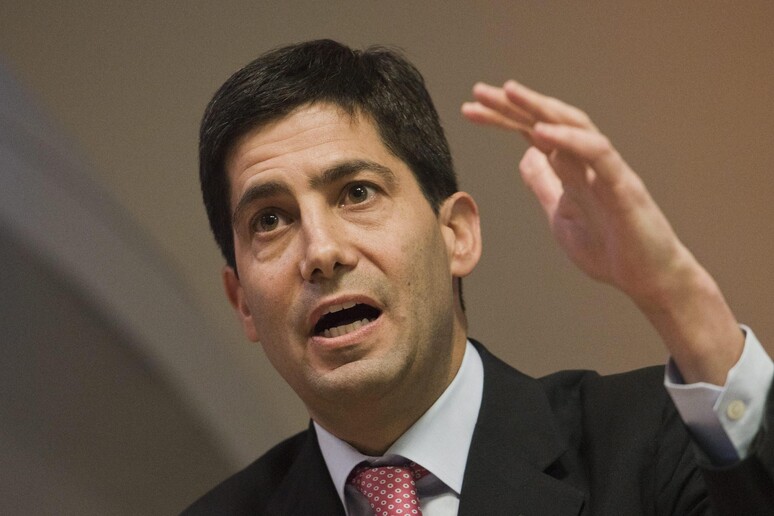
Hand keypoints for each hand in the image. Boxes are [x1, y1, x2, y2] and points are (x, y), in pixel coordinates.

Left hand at [462, 81, 742, 383]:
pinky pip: (598, 154)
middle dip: (513, 105)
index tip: (469, 109)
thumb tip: (526, 155)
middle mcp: (589, 161)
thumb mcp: (560, 215)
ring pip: (575, 126)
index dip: (503, 118)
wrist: (648, 280)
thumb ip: (544, 184)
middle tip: (478, 91)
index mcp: (571, 168)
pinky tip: (540, 132)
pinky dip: (570, 140)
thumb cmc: (609, 248)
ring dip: (540, 107)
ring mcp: (607, 171)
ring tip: (508, 93)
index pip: (533, 132)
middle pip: (548, 121)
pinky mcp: (624, 187)